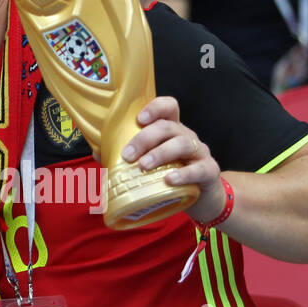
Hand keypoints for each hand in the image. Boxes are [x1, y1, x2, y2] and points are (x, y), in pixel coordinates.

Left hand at [121, 96, 225, 222]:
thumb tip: (97, 154)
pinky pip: (200, 169)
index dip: (155, 108)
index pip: (169, 107)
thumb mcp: (151, 163)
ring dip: (160, 153)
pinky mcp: (209, 172)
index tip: (139, 118)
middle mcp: (186, 136)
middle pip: (168, 127)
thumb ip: (127, 157)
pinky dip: (184, 173)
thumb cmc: (171, 175)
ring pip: (182, 144)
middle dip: (145, 138)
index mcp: (171, 130)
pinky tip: (169, 179)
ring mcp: (200, 153)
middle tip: (128, 155)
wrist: (203, 199)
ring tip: (144, 166)